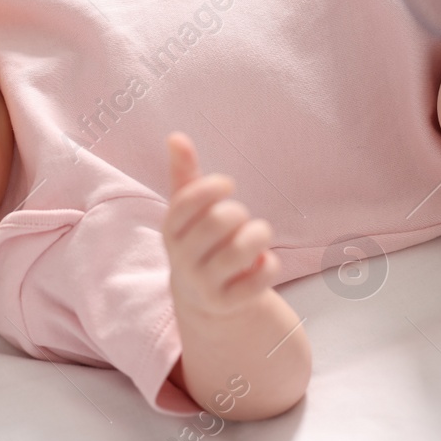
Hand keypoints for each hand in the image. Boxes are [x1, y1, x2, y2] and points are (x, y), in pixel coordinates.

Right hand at [162, 131, 279, 315]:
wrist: (202, 299)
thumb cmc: (200, 241)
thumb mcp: (188, 211)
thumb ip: (185, 173)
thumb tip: (176, 136)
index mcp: (171, 230)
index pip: (187, 201)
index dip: (213, 187)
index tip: (228, 185)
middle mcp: (182, 259)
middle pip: (219, 222)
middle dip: (239, 212)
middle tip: (240, 217)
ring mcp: (204, 284)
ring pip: (241, 251)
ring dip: (259, 236)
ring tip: (257, 237)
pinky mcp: (227, 304)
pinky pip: (260, 279)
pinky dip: (270, 266)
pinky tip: (263, 262)